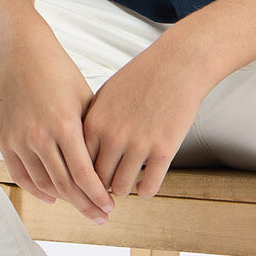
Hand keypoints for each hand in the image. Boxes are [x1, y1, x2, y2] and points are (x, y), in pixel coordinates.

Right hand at [0, 23, 114, 224]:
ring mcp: (19, 139)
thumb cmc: (58, 72)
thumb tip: (110, 165)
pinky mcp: (4, 140)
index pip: (84, 174)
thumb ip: (94, 133)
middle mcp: (40, 136)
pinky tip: (53, 198)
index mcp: (65, 124)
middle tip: (101, 216)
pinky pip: (21, 175)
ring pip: (44, 184)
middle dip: (86, 205)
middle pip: (65, 185)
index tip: (111, 207)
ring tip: (82, 207)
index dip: (99, 195)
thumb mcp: (85, 98)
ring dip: (65, 200)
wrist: (21, 54)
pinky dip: (37, 190)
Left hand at [81, 38, 213, 200]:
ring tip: (128, 182)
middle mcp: (113, 136)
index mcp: (95, 122)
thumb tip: (81, 150)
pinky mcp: (164, 151)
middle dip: (101, 186)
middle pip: (97, 180)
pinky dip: (145, 190)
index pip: (77, 163)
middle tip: (108, 186)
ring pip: (120, 188)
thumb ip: (93, 123)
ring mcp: (139, 145)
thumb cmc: (142, 77)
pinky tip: (146, 183)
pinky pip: (148, 189)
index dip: (82, 174)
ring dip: (124, 188)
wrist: (178, 65)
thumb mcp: (107, 96)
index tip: (88, 178)